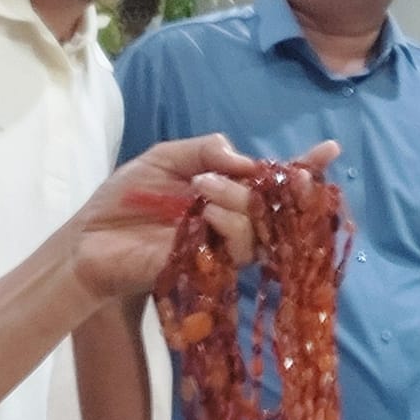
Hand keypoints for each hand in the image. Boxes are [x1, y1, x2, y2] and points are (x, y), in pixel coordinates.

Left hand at [67, 136, 339, 303]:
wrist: (89, 239)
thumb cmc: (124, 200)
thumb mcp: (164, 158)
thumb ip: (205, 150)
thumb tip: (245, 158)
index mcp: (225, 191)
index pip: (273, 181)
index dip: (304, 168)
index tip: (329, 150)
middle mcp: (232, 220)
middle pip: (277, 205)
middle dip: (269, 183)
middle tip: (237, 173)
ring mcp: (223, 247)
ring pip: (260, 226)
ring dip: (237, 200)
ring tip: (201, 189)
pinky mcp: (211, 269)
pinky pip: (238, 248)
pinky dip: (227, 223)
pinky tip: (203, 214)